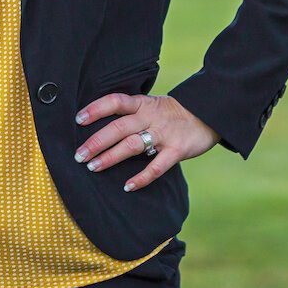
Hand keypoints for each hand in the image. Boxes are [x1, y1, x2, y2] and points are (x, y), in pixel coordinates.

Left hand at [73, 93, 220, 190]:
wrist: (209, 113)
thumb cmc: (173, 113)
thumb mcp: (152, 105)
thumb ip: (131, 113)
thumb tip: (101, 126)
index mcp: (143, 104)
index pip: (115, 102)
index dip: (96, 109)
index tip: (78, 119)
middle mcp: (150, 117)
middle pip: (118, 128)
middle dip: (96, 141)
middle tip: (79, 155)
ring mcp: (164, 133)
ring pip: (132, 145)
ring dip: (111, 157)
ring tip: (93, 167)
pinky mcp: (177, 150)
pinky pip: (156, 166)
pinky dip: (141, 178)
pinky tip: (127, 186)